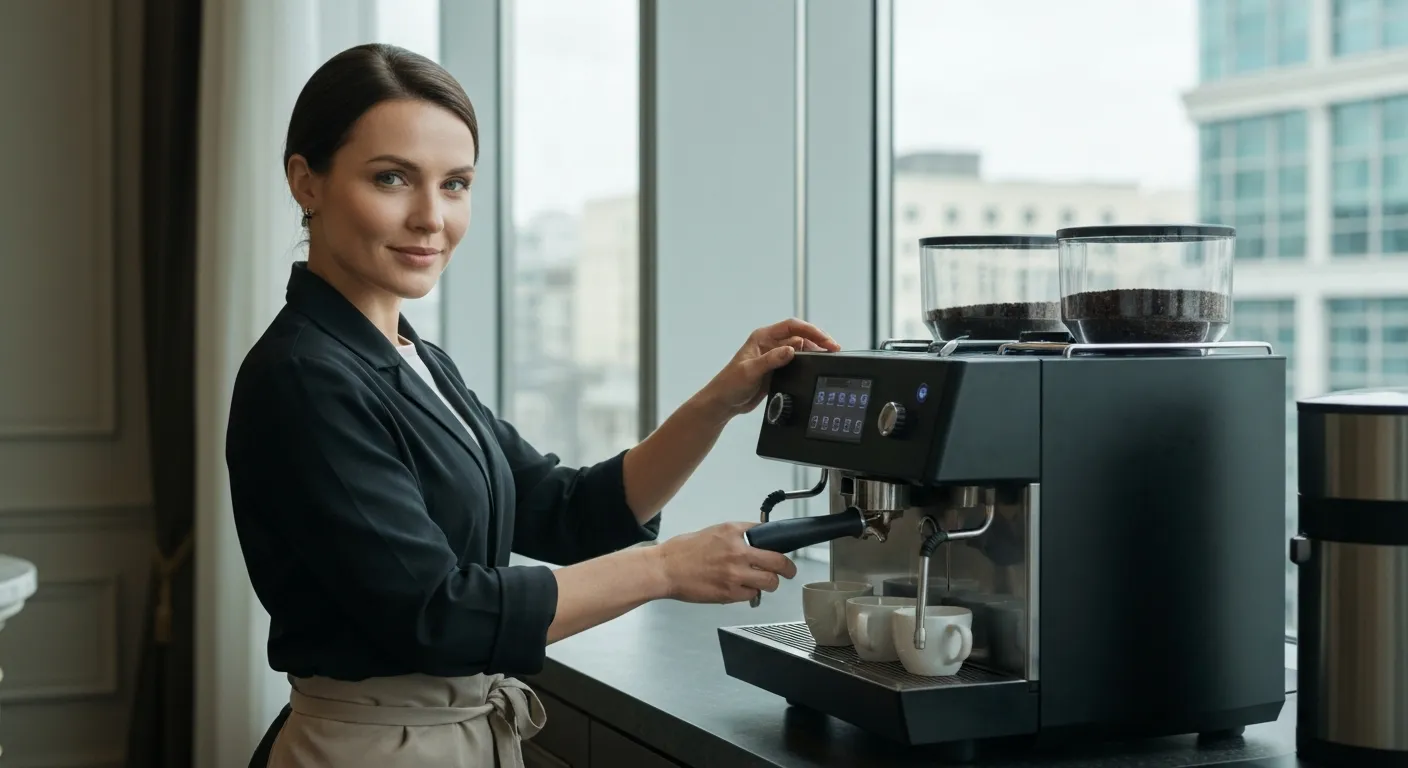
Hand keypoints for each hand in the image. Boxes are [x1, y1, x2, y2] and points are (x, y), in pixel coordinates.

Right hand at [653, 522, 798, 603]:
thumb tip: (754, 539)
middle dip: (788, 568)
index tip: (783, 550)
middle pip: (778, 561)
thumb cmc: (682, 551)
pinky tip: (742, 589)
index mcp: (733, 532)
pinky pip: (751, 596)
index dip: (779, 545)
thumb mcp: (713, 532)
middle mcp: (737, 551)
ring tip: (764, 583)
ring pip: (769, 582)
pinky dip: (750, 594)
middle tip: (789, 571)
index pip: (768, 535)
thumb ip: (735, 536)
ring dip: (770, 584)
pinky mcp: (729, 593)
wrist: (665, 569)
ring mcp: (734, 573)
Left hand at [697, 318, 839, 421]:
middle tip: (833, 350)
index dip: (811, 330)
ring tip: (828, 358)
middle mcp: (770, 344)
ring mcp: (774, 357)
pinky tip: (816, 368)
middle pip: (800, 336)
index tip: (825, 340)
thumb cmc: (729, 383)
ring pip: (801, 350)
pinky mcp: (777, 370)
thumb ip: (771, 360)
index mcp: (762, 337)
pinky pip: (797, 363)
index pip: (792, 326)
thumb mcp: (750, 370)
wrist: (724, 402)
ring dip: (815, 352)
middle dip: (818, 341)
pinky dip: (808, 364)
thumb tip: (791, 350)